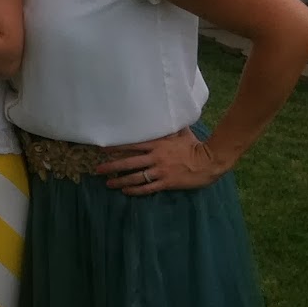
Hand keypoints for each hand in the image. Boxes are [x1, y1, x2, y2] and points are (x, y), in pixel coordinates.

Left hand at [97, 126, 227, 194]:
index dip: (116, 148)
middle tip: (98, 170)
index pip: (131, 146)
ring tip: (108, 183)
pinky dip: (135, 190)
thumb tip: (165, 115)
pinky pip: (148, 188)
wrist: (209, 161)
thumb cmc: (195, 146)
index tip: (102, 150)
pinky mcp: (167, 183)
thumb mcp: (180, 133)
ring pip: (136, 177)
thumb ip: (168, 128)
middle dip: (111, 166)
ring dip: (120, 180)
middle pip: (129, 162)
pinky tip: (126, 191)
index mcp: (157, 145)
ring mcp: (160, 171)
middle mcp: (155, 158)